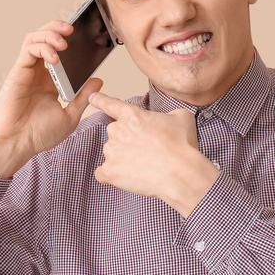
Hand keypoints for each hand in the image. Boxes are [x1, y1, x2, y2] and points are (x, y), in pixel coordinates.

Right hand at [0, 20, 103, 177]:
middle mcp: (38, 72)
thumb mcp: (69, 117)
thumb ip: (82, 98)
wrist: (17, 144)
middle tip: (73, 28)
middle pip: (45, 38)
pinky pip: (28, 49)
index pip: (59, 52)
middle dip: (58, 28)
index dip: (70, 41)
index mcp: (50, 81)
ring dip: (50, 33)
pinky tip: (55, 58)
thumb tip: (98, 81)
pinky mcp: (17, 72)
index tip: (86, 38)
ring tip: (64, 41)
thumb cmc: (37, 135)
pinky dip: (43, 47)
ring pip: (35, 38)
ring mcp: (27, 71)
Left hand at [87, 91, 219, 217]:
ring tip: (144, 165)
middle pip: (116, 134)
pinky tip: (128, 177)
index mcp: (131, 115)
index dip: (100, 100)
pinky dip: (113, 175)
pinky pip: (103, 173)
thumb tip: (168, 120)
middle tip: (147, 151)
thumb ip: (167, 115)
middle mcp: (117, 130)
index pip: (110, 104)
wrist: (181, 173)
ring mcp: (111, 151)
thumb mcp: (181, 118)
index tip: (92, 97)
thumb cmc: (182, 146)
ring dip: (123, 158)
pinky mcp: (109, 171)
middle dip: (128, 141)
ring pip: (112, 153)